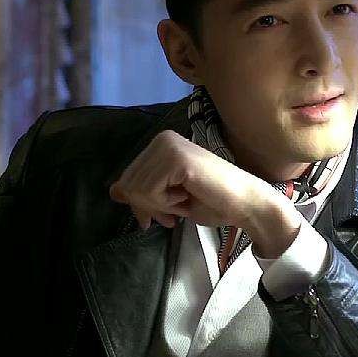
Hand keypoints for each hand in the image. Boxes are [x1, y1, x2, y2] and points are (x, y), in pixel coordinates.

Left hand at [108, 130, 286, 232]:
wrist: (244, 204)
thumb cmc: (212, 201)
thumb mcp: (168, 198)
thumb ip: (142, 192)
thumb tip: (113, 191)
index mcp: (160, 144)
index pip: (128, 178)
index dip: (140, 204)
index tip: (161, 216)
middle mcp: (162, 139)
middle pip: (128, 184)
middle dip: (149, 207)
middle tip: (174, 213)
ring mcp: (169, 146)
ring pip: (137, 189)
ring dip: (161, 206)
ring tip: (184, 201)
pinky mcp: (177, 159)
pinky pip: (150, 191)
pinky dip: (167, 204)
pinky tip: (187, 197)